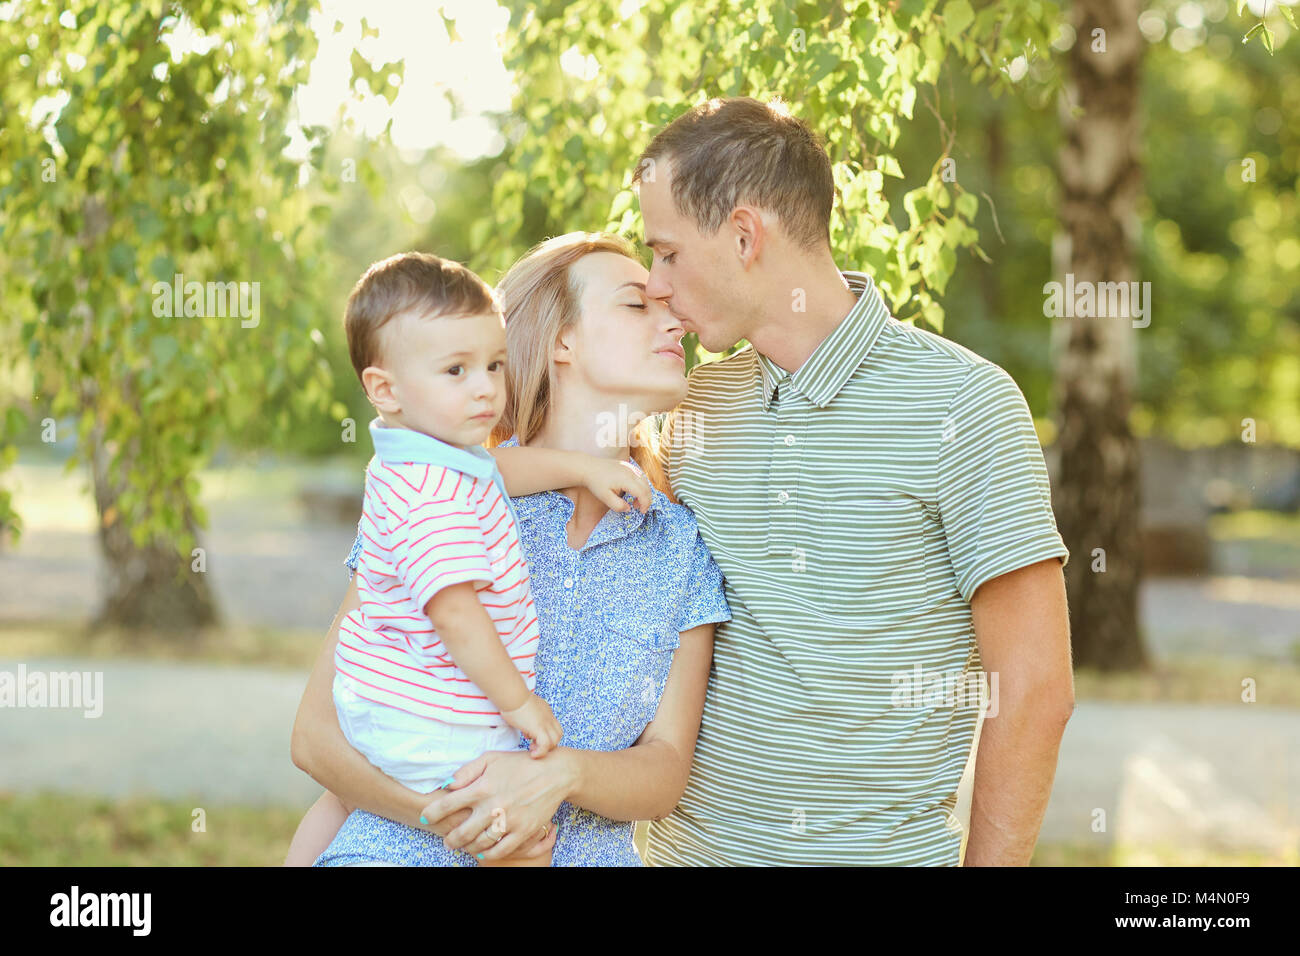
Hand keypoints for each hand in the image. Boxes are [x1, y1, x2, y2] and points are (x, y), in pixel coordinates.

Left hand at [417, 748, 569, 862]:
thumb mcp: (492, 758)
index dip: (433, 813)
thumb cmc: (521, 763)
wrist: (555, 773)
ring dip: (468, 848)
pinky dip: (489, 854)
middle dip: (450, 839)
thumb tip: (447, 784)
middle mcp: (493, 806)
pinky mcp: (523, 831)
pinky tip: (483, 851)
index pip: (448, 804)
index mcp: (482, 787)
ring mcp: (509, 821)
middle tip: (447, 842)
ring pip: (480, 843)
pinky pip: (501, 850)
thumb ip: (467, 771)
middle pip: (462, 831)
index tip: (425, 817)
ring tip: (464, 847)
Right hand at [499, 692, 561, 757]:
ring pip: (555, 741)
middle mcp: (549, 717)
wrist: (513, 695)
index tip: (532, 737)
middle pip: (558, 735)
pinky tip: (533, 754)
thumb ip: (528, 719)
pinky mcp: (539, 728)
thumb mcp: (523, 709)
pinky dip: (541, 752)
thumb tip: (526, 731)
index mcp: (546, 711)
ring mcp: (546, 722)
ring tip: (532, 750)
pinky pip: (546, 745)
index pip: (553, 727)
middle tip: (533, 745)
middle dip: (547, 744)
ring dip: (544, 749)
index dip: (546, 735)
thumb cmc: (512, 700)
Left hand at [582, 457, 651, 513]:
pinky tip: (634, 490)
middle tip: (640, 508)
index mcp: (627, 480)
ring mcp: (630, 467)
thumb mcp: (605, 498)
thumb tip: (629, 508)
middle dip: (646, 499)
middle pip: (646, 487)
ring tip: (635, 501)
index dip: (645, 504)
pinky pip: (640, 475)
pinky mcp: (627, 465)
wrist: (588, 468)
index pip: (642, 493)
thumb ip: (618, 506)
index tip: (641, 512)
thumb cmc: (596, 483)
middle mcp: (631, 472)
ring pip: (645, 480)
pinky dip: (641, 484)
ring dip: (644, 492)